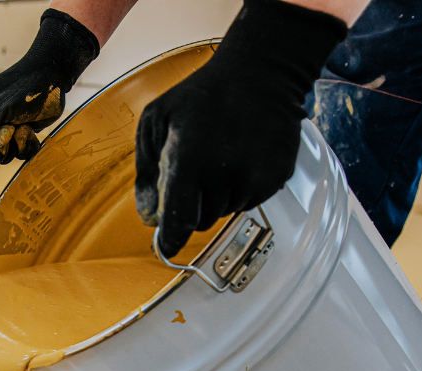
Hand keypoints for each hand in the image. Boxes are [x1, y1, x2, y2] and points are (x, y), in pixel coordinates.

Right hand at [0, 9, 98, 198]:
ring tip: (21, 124)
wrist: (52, 75)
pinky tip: (31, 128)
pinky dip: (27, 145)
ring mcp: (1, 131)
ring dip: (15, 146)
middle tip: (9, 130)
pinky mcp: (19, 135)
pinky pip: (20, 154)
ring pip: (3, 158)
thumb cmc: (21, 89)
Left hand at [135, 0, 346, 257]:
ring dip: (217, 195)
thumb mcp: (156, 121)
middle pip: (201, 220)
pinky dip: (240, 188)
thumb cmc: (202, 94)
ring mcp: (254, 179)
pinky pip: (248, 201)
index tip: (166, 247)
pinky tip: (240, 157)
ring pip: (225, 212)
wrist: (261, 73)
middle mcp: (225, 176)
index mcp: (191, 161)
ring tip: (220, 156)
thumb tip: (149, 217)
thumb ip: (146, 172)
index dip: (170, 239)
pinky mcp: (275, 180)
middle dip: (192, 204)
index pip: (179, 223)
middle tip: (196, 170)